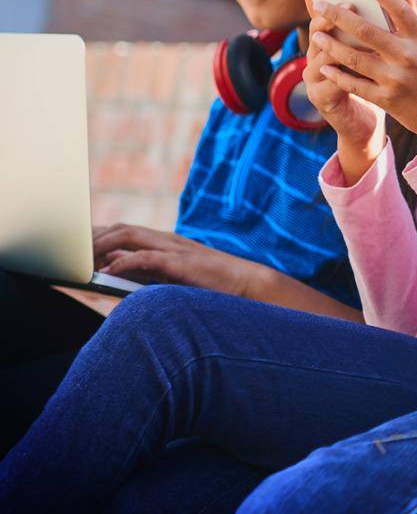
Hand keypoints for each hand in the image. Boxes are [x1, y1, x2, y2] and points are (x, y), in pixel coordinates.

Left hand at [92, 224, 270, 297]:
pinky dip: (125, 263)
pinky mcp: (182, 263)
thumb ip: (146, 269)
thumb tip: (114, 268)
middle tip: (70, 252)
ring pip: (130, 236)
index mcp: (165, 242)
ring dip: (103, 246)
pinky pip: (147, 257)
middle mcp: (167, 240)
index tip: (76, 247)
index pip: (124, 231)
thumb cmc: (213, 284)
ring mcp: (175, 249)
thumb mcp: (173, 275)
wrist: (249, 284)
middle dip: (93, 237)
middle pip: (121, 228)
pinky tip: (109, 273)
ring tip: (83, 260)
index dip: (98, 235)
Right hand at [303, 14, 386, 176]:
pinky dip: (348, 74)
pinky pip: (332, 83)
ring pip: (323, 56)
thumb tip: (398, 3)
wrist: (364, 123)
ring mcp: (314, 78)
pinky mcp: (321, 98)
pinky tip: (368, 68)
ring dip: (343, 44)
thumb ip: (379, 30)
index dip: (330, 4)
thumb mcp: (375, 55)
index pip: (321, 17)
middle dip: (336, 18)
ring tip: (365, 35)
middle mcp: (315, 57)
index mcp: (327, 42)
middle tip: (353, 5)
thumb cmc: (374, 83)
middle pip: (319, 32)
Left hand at [312, 0, 416, 146]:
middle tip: (320, 4)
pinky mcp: (386, 100)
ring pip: (354, 58)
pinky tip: (324, 65)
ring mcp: (395, 80)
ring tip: (317, 34)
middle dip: (339, 15)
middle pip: (366, 31)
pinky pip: (355, 85)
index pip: (400, 10)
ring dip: (331, 44)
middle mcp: (407, 58)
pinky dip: (338, 75)